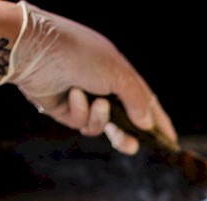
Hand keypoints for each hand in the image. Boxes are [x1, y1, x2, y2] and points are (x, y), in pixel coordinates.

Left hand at [2, 1, 176, 154]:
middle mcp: (105, 89)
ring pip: (104, 128)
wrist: (36, 50)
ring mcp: (87, 101)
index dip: (159, 122)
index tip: (170, 142)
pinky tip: (73, 95)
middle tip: (130, 142)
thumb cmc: (80, 54)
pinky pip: (83, 123)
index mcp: (121, 75)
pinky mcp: (69, 111)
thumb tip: (147, 124)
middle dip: (129, 136)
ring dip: (102, 120)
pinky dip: (81, 112)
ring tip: (97, 104)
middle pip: (127, 123)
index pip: (146, 102)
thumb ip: (137, 100)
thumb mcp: (118, 73)